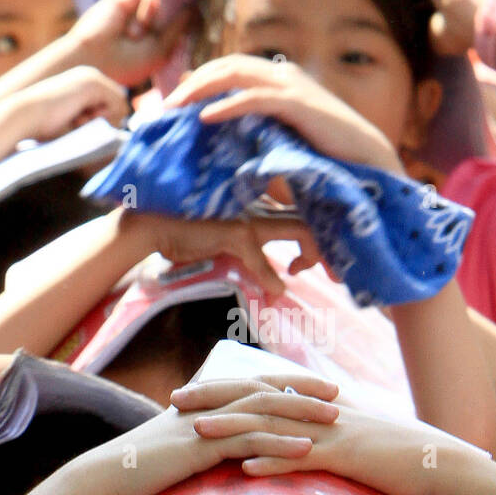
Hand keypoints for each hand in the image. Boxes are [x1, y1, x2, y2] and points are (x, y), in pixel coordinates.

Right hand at [7, 66, 125, 141]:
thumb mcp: (73, 123)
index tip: (77, 123)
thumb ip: (93, 121)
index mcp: (83, 82)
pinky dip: (103, 118)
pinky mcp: (94, 84)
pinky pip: (119, 107)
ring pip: (121, 106)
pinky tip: (80, 117)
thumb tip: (121, 134)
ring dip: (102, 121)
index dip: (103, 121)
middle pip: (120, 104)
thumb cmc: (42, 126)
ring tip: (76, 119)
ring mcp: (92, 77)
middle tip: (76, 121)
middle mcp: (90, 75)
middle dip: (104, 121)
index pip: (113, 104)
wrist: (23, 116)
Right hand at [73, 0, 188, 86]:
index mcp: (165, 37)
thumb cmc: (127, 63)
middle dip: (183, 10)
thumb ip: (177, 29)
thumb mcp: (160, 50)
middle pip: (180, 3)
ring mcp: (142, 7)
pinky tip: (142, 22)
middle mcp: (156, 20)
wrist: (94, 60)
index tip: (205, 24)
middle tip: (177, 26)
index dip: (197, 18)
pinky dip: (152, 3)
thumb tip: (194, 7)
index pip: (188, 20)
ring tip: (148, 32)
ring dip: (162, 13)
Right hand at [91, 373, 340, 494]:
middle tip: (340, 393)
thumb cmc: (138, 469)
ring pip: (262, 412)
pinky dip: (279, 444)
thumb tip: (227, 448)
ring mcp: (206, 424)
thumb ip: (204, 442)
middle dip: (304, 391)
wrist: (106, 476)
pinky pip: (248, 441)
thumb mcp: (177, 449)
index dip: (287, 383)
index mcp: (205, 403)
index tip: (318, 385)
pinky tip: (305, 449)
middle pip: (265, 390)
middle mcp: (209, 406)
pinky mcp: (202, 447)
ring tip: (334, 418)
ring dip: (301, 414)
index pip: (253, 385)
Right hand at [152, 213, 328, 297]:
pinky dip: (272, 277)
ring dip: (315, 255)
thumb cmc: (191, 233)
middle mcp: (261, 204)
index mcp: (263, 204)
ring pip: (300, 228)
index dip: (323, 234)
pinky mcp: (235, 231)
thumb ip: (258, 260)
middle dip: (332, 246)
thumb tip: (279, 290)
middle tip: (340, 274)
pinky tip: (277, 290)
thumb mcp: (232, 245)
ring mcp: (250, 215)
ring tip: (325, 277)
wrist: (155, 225)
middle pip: (313, 217)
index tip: (330, 260)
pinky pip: (262, 256)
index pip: (306, 211)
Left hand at [162, 55, 403, 172]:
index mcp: (282, 79)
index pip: (232, 68)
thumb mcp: (288, 136)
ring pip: (236, 75)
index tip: (176, 102)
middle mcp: (285, 74)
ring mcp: (292, 86)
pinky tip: (205, 118)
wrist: (368, 161)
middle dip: (193, 81)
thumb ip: (262, 130)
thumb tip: (231, 142)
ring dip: (201, 89)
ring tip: (176, 108)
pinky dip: (226, 105)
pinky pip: (254, 99)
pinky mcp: (298, 105)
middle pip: (227, 65)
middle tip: (166, 105)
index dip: (201, 80)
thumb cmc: (330, 155)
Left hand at [185, 388, 462, 494]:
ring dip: (232, 429)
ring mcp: (334, 432)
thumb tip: (296, 440)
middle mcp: (322, 411)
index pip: (265, 390)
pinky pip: (303, 459)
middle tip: (175, 401)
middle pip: (259, 400)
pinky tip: (243, 470)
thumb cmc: (398, 456)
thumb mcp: (354, 439)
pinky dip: (272, 464)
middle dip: (215, 399)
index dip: (227, 389)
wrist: (439, 463)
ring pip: (274, 426)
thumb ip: (324, 435)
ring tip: (195, 432)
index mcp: (321, 405)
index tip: (193, 391)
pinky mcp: (347, 458)